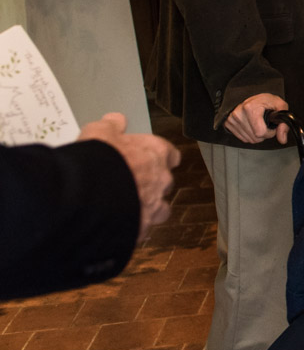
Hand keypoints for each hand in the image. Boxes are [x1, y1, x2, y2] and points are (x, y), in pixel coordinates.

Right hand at [78, 113, 180, 241]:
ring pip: (160, 210)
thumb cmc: (98, 162)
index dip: (160, 157)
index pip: (171, 155)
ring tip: (127, 208)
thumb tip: (116, 119)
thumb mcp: (100, 132)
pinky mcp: (141, 230)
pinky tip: (117, 225)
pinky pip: (142, 230)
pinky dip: (133, 228)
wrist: (88, 199)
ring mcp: (153, 207)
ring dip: (147, 208)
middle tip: (130, 183)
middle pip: (165, 183)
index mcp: (157, 154)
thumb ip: (111, 125)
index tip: (149, 158)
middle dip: (152, 183)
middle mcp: (161, 181)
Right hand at [223, 93, 289, 143]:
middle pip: (255, 138)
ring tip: (259, 123)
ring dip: (257, 135)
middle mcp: (238, 114)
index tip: (271, 125)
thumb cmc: (265, 99)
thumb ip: (284, 123)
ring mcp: (232, 119)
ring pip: (249, 140)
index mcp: (250, 108)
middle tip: (266, 123)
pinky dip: (249, 135)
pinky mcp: (228, 124)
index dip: (270, 132)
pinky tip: (252, 125)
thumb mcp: (280, 106)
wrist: (251, 93)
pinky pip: (243, 138)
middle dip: (264, 134)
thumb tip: (282, 139)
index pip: (260, 133)